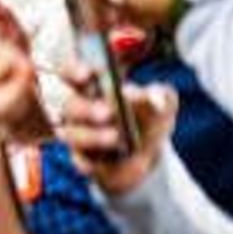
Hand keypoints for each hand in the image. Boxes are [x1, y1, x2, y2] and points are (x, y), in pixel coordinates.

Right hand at [55, 64, 175, 194]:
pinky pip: (81, 161)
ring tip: (115, 138)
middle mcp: (78, 111)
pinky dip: (92, 161)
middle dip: (87, 109)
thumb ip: (159, 95)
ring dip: (93, 136)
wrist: (150, 155)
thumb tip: (146, 95)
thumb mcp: (162, 104)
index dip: (72, 72)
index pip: (70, 74)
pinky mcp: (82, 161)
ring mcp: (78, 136)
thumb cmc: (148, 120)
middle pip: (70, 107)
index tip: (88, 74)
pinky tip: (106, 160)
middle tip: (108, 112)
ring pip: (72, 135)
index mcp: (92, 88)